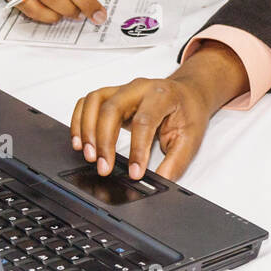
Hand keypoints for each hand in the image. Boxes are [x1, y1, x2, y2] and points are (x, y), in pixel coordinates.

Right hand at [68, 41, 249, 180]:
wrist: (188, 93)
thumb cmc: (188, 113)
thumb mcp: (191, 138)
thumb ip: (176, 162)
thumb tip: (159, 182)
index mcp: (163, 95)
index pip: (144, 121)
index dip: (137, 149)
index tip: (134, 173)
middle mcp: (140, 88)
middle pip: (112, 108)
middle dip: (104, 140)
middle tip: (103, 167)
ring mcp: (123, 88)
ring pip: (95, 101)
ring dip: (86, 129)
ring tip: (88, 155)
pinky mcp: (112, 94)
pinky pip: (87, 101)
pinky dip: (79, 120)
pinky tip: (79, 141)